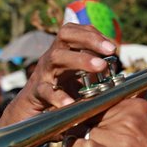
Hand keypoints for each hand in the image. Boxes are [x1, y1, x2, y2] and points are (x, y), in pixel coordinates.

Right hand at [0, 23, 116, 128]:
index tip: (113, 46)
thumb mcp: (77, 80)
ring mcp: (42, 74)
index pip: (75, 31)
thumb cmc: (57, 94)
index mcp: (63, 53)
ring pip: (56, 58)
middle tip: (111, 50)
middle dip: (90, 39)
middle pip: (65, 36)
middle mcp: (52, 59)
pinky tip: (71, 103)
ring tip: (100, 67)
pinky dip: (58, 97)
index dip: (94, 34)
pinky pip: (45, 91)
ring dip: (80, 60)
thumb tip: (120, 74)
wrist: (27, 114)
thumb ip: (95, 74)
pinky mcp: (36, 93)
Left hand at [68, 97, 146, 146]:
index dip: (95, 119)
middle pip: (92, 118)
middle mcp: (126, 115)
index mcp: (136, 106)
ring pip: (85, 133)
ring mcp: (118, 134)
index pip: (102, 104)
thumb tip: (104, 122)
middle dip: (90, 132)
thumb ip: (129, 122)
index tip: (93, 128)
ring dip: (85, 144)